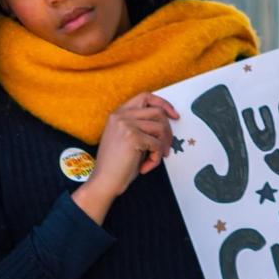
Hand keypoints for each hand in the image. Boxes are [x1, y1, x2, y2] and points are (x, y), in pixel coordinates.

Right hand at [72, 92, 178, 220]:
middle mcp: (121, 115)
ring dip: (163, 146)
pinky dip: (156, 158)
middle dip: (168, 131)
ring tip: (155, 158)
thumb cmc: (117, 165)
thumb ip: (142, 127)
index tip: (174, 116)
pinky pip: (157, 145)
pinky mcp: (132, 137)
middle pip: (158, 112)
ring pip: (160, 128)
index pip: (146, 97)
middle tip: (166, 148)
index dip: (163, 104)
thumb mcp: (128, 139)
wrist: (104, 182)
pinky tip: (146, 167)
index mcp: (118, 113)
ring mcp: (126, 124)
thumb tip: (167, 124)